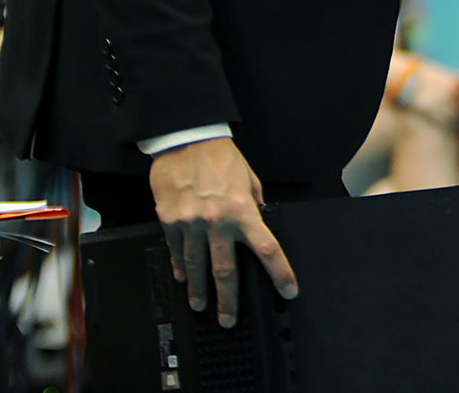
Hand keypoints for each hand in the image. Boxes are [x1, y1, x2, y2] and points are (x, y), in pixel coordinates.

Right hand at [148, 138, 298, 326]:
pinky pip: (176, 250)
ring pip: (196, 266)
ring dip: (199, 290)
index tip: (289, 291)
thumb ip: (254, 204)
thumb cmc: (220, 157)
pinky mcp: (170, 220)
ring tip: (201, 305)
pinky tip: (182, 279)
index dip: (280, 273)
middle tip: (229, 320)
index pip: (267, 249)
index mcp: (243, 210)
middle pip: (225, 271)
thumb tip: (259, 222)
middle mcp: (217, 221)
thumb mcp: (249, 178)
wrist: (186, 139)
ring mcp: (191, 223)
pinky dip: (179, 267)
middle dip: (228, 300)